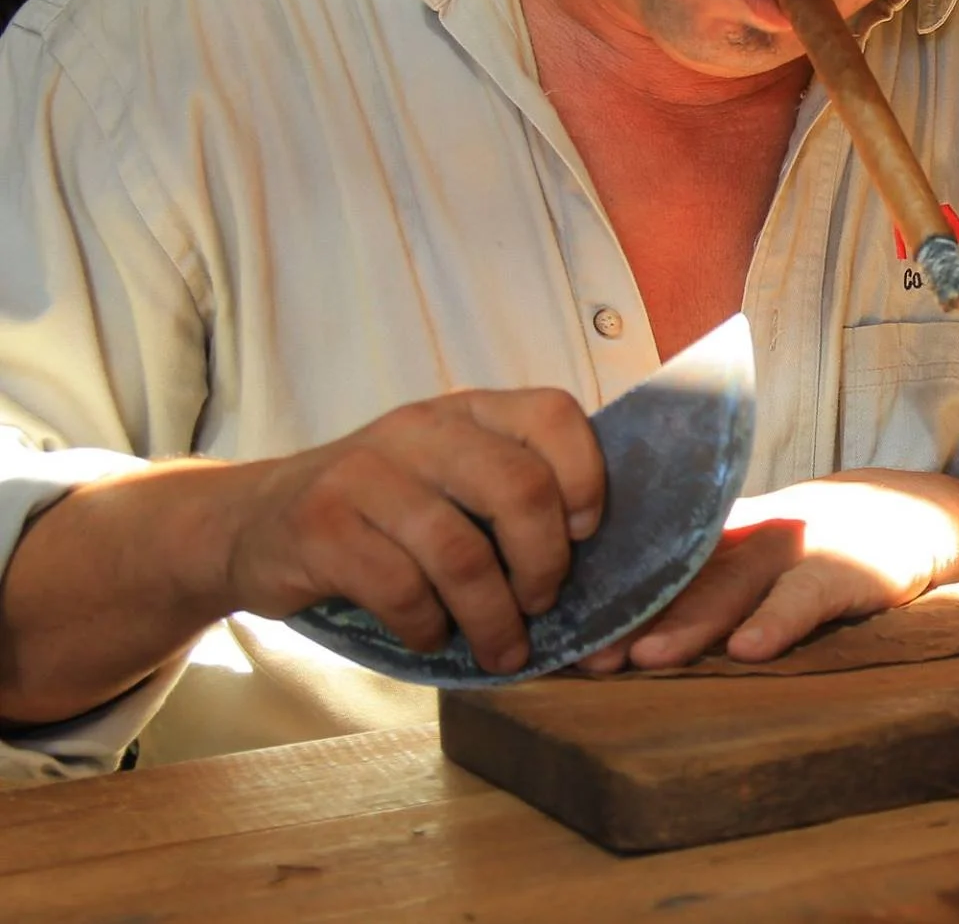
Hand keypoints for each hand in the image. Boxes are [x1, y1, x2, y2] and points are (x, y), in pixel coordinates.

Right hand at [217, 389, 604, 673]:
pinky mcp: (320, 523)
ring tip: (502, 651)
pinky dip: (428, 627)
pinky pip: (400, 588)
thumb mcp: (447, 479)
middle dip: (545, 563)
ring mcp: (365, 471)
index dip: (586, 477)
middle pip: (519, 488)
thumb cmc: (381, 512)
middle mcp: (422, 428)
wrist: (252, 522)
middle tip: (543, 606)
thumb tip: (601, 564)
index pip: (554, 414)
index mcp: (468, 412)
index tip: (586, 536)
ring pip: (461, 552)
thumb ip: (509, 494)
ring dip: (493, 618)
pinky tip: (430, 637)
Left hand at [575, 469, 958, 672]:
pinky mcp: (863, 564)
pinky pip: (816, 592)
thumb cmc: (843, 548)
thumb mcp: (776, 554)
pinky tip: (753, 650)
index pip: (666, 553)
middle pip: (690, 567)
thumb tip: (631, 627)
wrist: (942, 519)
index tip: (564, 624)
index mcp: (740, 527)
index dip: (617, 588)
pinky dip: (784, 619)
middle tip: (587, 654)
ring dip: (694, 618)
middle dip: (636, 611)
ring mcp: (814, 541)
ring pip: (743, 578)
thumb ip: (718, 577)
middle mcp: (768, 528)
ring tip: (647, 656)